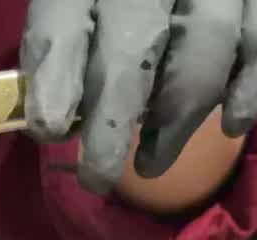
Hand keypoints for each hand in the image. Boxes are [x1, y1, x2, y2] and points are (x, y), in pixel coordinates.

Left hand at [21, 0, 256, 194]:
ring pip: (203, 46)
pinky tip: (231, 126)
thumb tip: (58, 117)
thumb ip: (60, 51)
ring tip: (150, 165)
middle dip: (113, 119)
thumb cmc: (109, 6)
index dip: (56, 76)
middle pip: (131, 44)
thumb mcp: (72, 11)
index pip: (64, 23)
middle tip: (97, 176)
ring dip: (177, 117)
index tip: (50, 128)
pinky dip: (248, 87)